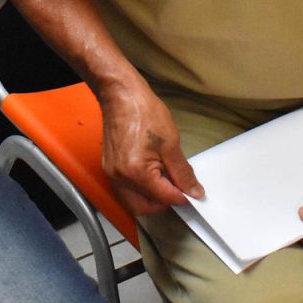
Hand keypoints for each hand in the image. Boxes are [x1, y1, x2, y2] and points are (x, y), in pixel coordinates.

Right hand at [98, 80, 203, 214]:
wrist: (120, 94)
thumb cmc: (144, 112)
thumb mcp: (171, 143)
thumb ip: (182, 172)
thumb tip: (193, 192)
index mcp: (136, 172)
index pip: (164, 198)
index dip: (182, 197)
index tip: (193, 193)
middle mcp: (120, 178)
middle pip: (144, 208)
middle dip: (163, 203)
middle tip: (178, 189)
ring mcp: (111, 174)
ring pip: (133, 202)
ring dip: (150, 199)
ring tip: (165, 181)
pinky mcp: (109, 168)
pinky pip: (125, 190)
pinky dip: (139, 190)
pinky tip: (151, 175)